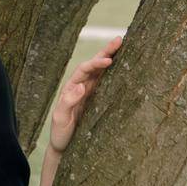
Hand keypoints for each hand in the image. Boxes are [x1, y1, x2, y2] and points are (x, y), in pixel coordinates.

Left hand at [49, 35, 122, 152]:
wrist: (64, 146)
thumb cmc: (60, 132)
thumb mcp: (60, 118)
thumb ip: (68, 102)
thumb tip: (81, 86)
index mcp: (71, 87)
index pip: (84, 70)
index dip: (96, 63)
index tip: (109, 60)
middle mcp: (81, 86)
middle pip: (95, 65)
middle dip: (106, 52)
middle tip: (120, 39)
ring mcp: (91, 93)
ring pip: (103, 72)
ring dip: (112, 58)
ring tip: (124, 46)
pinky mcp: (99, 101)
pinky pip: (108, 85)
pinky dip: (116, 75)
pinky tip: (126, 67)